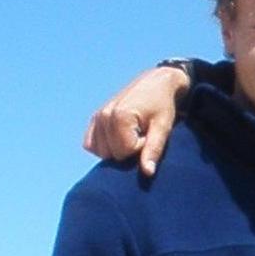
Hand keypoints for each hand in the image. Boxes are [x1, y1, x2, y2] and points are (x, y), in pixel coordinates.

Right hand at [85, 63, 190, 177]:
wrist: (157, 83)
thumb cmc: (163, 105)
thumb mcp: (163, 127)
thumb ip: (153, 150)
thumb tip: (147, 172)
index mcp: (119, 116)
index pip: (124, 152)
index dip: (140, 148)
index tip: (149, 133)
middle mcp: (104, 116)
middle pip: (111, 154)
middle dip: (129, 150)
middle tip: (142, 133)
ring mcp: (97, 117)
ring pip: (101, 152)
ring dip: (117, 149)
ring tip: (132, 133)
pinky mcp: (95, 119)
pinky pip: (91, 145)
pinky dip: (104, 146)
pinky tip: (119, 137)